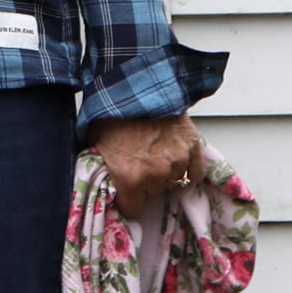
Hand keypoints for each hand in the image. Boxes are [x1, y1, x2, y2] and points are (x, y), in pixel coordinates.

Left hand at [89, 111, 207, 218]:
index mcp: (129, 177)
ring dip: (166, 174)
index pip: (133, 209)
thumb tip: (100, 181)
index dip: (127, 201)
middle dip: (145, 184)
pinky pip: (195, 172)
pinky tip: (177, 160)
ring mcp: (177, 161)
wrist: (136, 83)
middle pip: (153, 194)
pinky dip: (188, 168)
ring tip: (156, 156)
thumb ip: (103, 167)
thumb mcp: (96, 143)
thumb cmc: (112, 111)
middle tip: (138, 165)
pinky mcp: (192, 146)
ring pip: (174, 182)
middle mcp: (156, 174)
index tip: (126, 193)